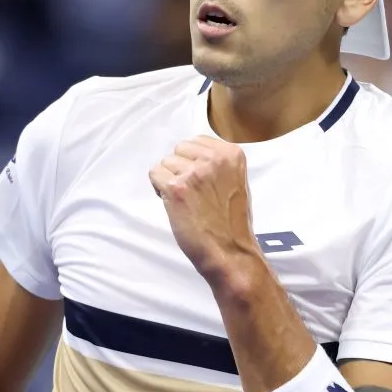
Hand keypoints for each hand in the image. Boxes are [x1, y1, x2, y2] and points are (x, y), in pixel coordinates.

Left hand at [149, 136, 259, 282]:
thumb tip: (191, 157)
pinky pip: (155, 174)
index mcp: (232, 154)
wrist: (230, 251)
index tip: (200, 180)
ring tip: (184, 200)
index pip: (197, 141)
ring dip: (169, 179)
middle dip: (180, 168)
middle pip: (179, 149)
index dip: (193, 161)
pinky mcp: (176, 188)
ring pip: (166, 162)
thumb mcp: (236, 182)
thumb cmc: (232, 223)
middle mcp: (214, 159)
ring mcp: (195, 173)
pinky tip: (173, 204)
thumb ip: (218, 165)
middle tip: (191, 192)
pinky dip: (159, 189)